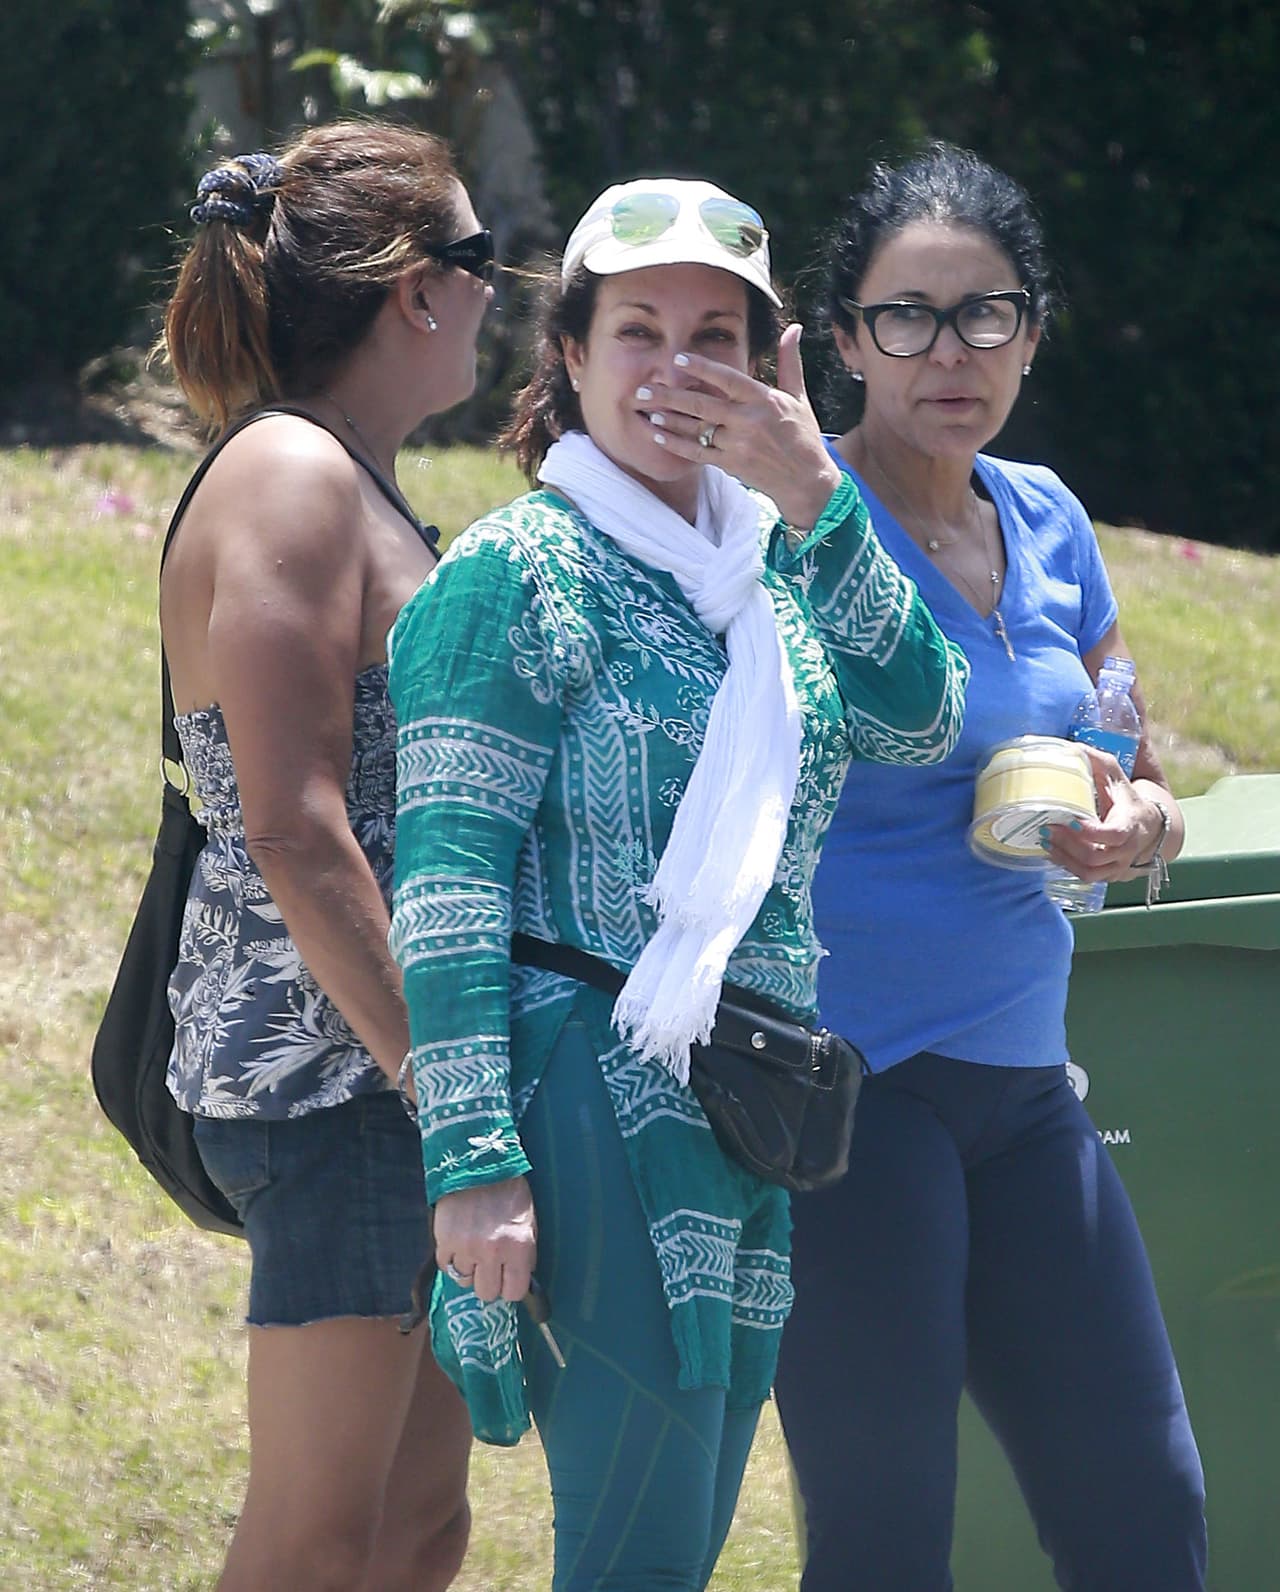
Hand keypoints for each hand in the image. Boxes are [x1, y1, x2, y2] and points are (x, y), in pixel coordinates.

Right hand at [433, 1176, 535, 1303]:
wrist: (480, 1164)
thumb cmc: (509, 1193)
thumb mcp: (528, 1223)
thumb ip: (524, 1255)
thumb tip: (518, 1281)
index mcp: (519, 1248)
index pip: (513, 1292)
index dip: (510, 1287)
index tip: (507, 1279)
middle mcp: (492, 1252)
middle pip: (486, 1293)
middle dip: (488, 1282)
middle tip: (489, 1266)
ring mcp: (466, 1247)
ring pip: (463, 1280)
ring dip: (469, 1268)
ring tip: (473, 1248)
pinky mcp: (444, 1240)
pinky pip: (445, 1265)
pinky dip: (451, 1258)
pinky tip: (458, 1243)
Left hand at [641, 324, 841, 528]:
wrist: (806, 480)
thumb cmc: (803, 435)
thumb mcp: (798, 396)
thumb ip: (790, 361)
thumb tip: (794, 327)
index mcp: (764, 400)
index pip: (728, 379)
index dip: (702, 369)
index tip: (678, 360)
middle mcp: (748, 421)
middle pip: (702, 405)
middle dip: (669, 396)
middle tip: (643, 389)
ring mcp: (737, 445)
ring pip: (696, 430)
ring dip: (668, 420)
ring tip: (645, 409)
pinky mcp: (731, 465)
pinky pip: (697, 454)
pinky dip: (676, 445)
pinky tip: (658, 436)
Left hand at [1044, 744, 1167, 882]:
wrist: (1146, 825)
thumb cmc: (1125, 797)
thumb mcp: (1114, 774)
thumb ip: (1094, 760)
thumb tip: (1070, 747)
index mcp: (1131, 822)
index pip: (1114, 834)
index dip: (1091, 832)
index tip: (1070, 821)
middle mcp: (1128, 848)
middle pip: (1095, 856)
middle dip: (1067, 844)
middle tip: (1046, 829)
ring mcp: (1119, 865)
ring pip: (1089, 872)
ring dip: (1063, 857)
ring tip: (1045, 841)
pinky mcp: (1109, 874)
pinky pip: (1086, 877)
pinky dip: (1067, 866)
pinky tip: (1053, 851)